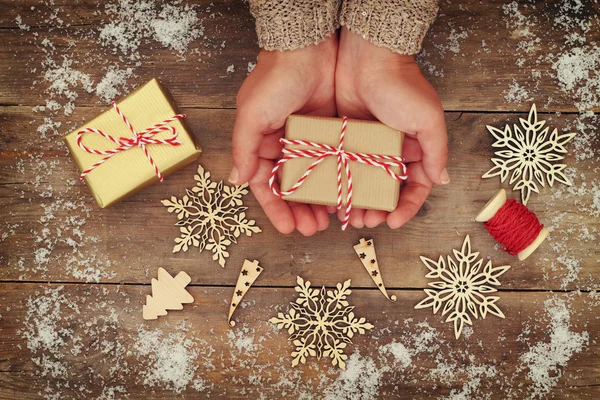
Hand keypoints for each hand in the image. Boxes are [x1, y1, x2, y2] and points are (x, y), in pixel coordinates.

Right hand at [230, 35, 337, 234]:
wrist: (308, 47)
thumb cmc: (275, 79)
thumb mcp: (252, 114)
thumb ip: (244, 148)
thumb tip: (236, 180)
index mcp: (263, 144)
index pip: (266, 185)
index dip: (276, 209)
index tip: (287, 229)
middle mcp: (285, 146)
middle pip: (292, 188)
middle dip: (301, 211)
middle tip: (313, 229)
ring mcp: (310, 141)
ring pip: (315, 180)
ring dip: (320, 201)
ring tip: (330, 220)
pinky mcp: (332, 133)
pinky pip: (334, 163)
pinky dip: (337, 180)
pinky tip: (344, 196)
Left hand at [335, 28, 448, 228]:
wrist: (367, 58)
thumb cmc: (402, 87)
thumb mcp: (427, 119)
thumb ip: (436, 151)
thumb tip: (442, 180)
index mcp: (415, 148)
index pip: (416, 186)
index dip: (408, 207)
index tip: (393, 222)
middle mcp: (392, 151)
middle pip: (387, 190)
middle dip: (378, 209)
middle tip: (366, 221)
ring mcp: (367, 146)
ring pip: (363, 183)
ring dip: (357, 201)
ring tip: (349, 215)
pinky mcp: (345, 139)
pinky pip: (343, 167)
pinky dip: (340, 184)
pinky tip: (332, 198)